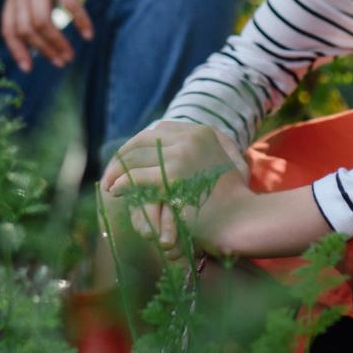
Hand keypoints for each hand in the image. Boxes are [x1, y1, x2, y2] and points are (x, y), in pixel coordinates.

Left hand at [1, 0, 93, 71]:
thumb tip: (33, 32)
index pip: (8, 27)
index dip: (17, 50)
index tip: (30, 68)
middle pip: (27, 28)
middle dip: (43, 50)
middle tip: (61, 61)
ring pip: (43, 21)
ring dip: (57, 41)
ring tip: (72, 53)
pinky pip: (68, 4)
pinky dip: (78, 21)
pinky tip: (88, 33)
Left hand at [102, 121, 247, 259]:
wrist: (243, 220)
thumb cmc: (232, 201)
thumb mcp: (219, 164)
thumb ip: (198, 153)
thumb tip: (171, 149)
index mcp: (202, 132)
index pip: (158, 131)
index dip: (136, 146)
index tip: (126, 160)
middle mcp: (192, 137)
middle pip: (143, 141)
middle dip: (122, 158)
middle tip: (110, 174)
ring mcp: (183, 155)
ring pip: (136, 158)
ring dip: (117, 172)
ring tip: (109, 184)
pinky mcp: (174, 176)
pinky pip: (137, 177)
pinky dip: (122, 183)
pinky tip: (116, 191)